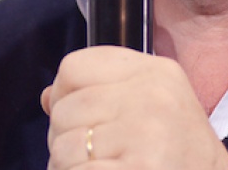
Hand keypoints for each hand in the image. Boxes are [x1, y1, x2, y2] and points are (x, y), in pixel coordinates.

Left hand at [41, 46, 227, 168]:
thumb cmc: (179, 155)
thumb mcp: (151, 107)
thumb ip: (100, 92)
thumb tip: (48, 96)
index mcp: (155, 72)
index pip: (72, 67)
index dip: (65, 96)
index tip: (83, 118)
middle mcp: (152, 97)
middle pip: (63, 109)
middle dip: (66, 138)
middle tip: (96, 156)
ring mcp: (146, 135)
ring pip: (64, 147)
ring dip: (69, 165)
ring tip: (102, 168)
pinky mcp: (140, 168)